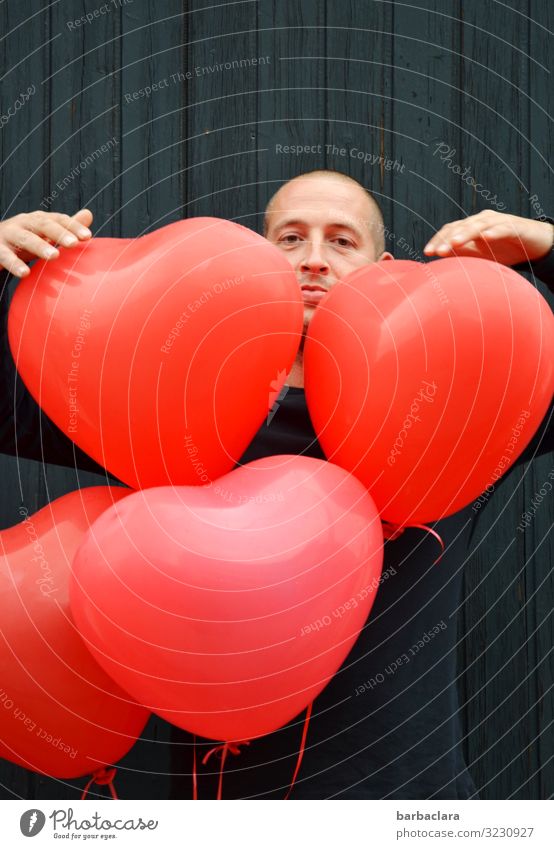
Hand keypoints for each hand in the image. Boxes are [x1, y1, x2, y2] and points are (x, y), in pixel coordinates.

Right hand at [0, 209, 92, 276]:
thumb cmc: (23, 238)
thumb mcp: (44, 232)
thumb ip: (65, 226)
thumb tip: (89, 215)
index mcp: (38, 220)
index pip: (58, 219)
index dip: (72, 226)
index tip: (87, 236)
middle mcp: (24, 223)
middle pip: (42, 224)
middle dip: (58, 233)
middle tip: (73, 244)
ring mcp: (9, 234)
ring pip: (25, 238)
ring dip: (39, 246)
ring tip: (54, 256)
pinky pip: (5, 255)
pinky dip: (14, 264)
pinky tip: (25, 273)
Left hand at [423, 210, 553, 266]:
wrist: (536, 244)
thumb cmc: (506, 249)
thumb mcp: (480, 256)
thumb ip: (462, 255)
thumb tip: (440, 261)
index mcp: (472, 227)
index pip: (451, 230)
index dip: (438, 239)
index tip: (427, 253)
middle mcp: (483, 220)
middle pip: (461, 226)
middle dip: (447, 239)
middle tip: (436, 252)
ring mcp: (499, 222)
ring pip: (479, 225)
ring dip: (465, 234)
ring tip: (454, 244)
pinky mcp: (516, 227)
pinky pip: (503, 228)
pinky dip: (494, 232)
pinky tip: (486, 238)